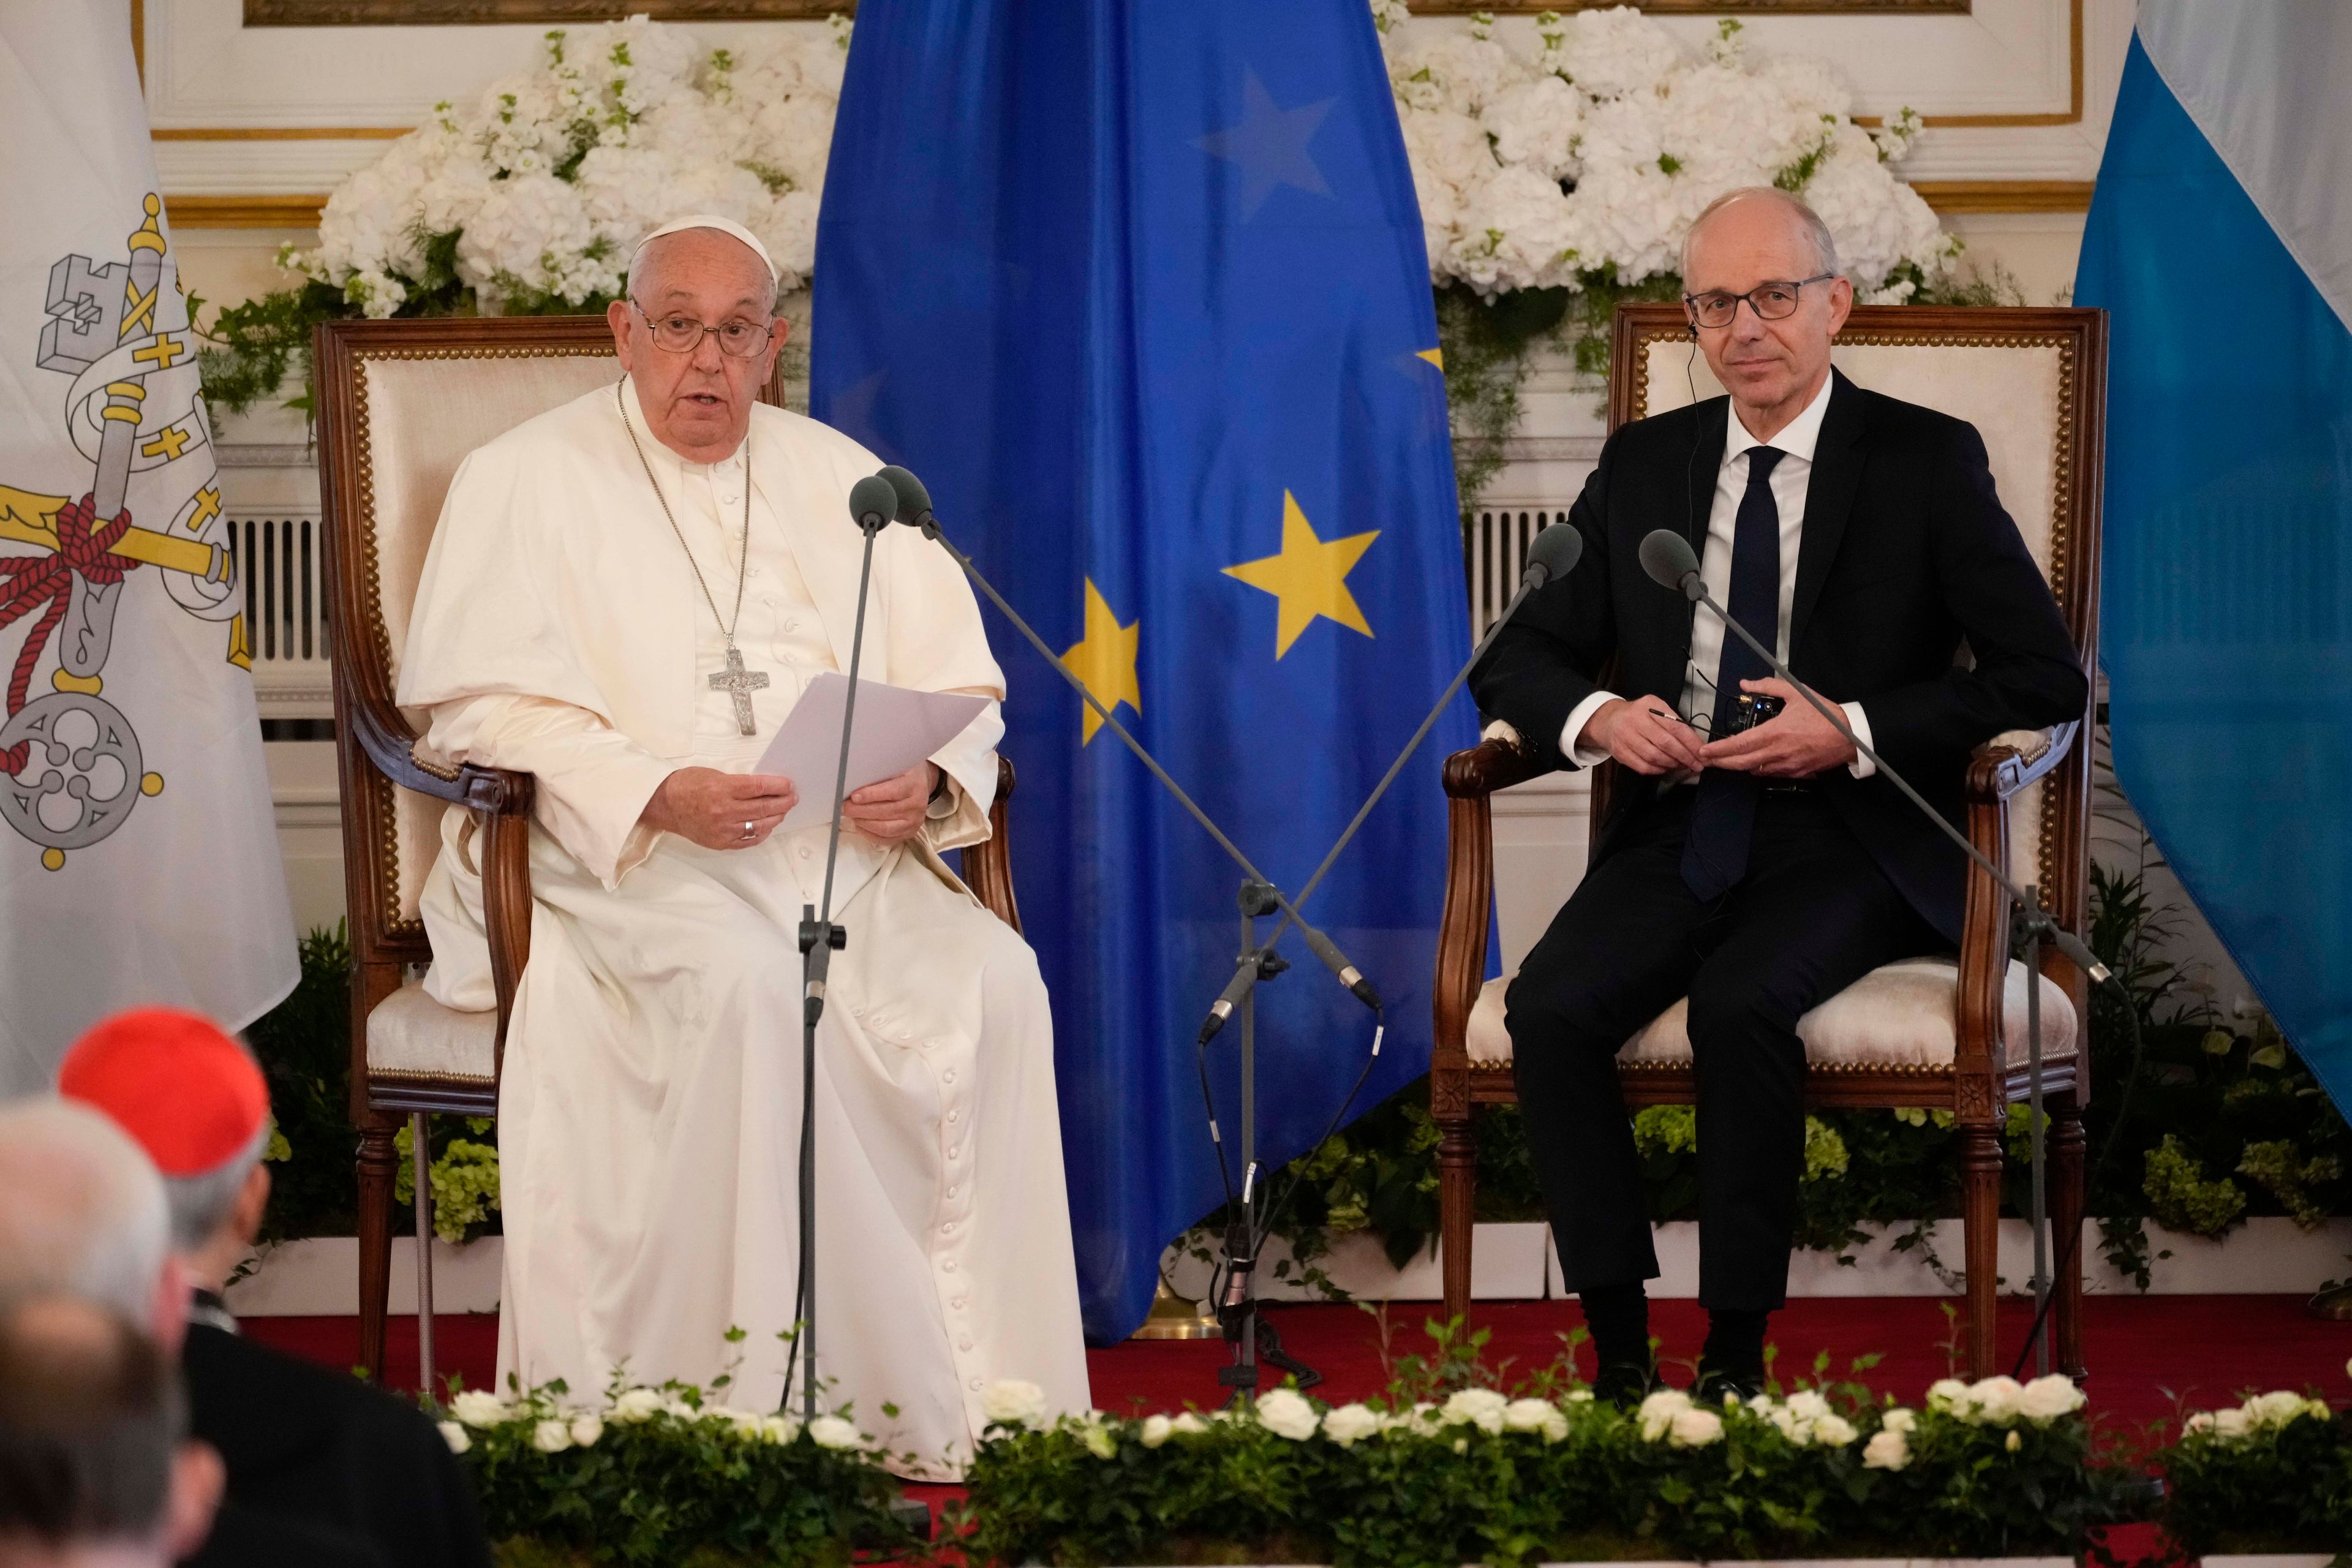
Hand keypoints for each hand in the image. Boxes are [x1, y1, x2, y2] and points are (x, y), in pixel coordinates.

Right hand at [641, 767, 798, 849]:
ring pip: (759, 825)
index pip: (758, 787)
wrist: (664, 805)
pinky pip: (748, 840)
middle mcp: (724, 811)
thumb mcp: (713, 774)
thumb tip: (764, 787)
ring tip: (783, 811)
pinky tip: (768, 827)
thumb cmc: (687, 785)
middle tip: (792, 797)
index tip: (788, 784)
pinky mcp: (721, 843)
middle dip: (782, 801)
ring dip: (775, 817)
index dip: (778, 785)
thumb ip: (738, 782)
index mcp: (722, 789)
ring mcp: (723, 829)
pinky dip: (761, 833)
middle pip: (763, 807)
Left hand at [842, 761, 939, 843]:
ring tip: (851, 815)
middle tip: (845, 807)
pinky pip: (886, 839)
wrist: (919, 783)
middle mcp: (917, 804)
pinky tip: (859, 825)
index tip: (854, 796)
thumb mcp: (894, 765)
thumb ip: (878, 772)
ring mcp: (914, 821)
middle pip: (886, 812)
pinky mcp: (909, 833)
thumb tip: (853, 780)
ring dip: (863, 823)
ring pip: (885, 828)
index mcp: (914, 784)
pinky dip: (869, 834)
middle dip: (861, 811)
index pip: (892, 792)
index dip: (872, 795)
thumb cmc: (901, 772)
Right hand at [1584, 695, 1703, 775]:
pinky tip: (1666, 768)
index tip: (1703, 753)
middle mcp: (1635, 720)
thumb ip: (1674, 723)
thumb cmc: (1640, 715)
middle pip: (1665, 743)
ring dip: (1672, 764)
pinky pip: (1643, 767)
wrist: (1609, 720)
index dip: (1691, 742)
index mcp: (1649, 705)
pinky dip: (1658, 770)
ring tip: (1682, 765)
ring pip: (1654, 757)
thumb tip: (1696, 745)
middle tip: (1697, 765)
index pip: (1675, 726)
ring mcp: (1625, 737)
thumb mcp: (1657, 709)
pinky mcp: (1620, 753)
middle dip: (1685, 756)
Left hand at [1696, 678, 1857, 777]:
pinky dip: (1758, 769)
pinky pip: (1771, 774)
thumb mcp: (1797, 692)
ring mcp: (1787, 766)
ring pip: (1754, 771)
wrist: (1851, 735)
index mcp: (1775, 733)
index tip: (1705, 751)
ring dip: (1738, 767)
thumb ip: (1768, 686)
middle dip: (1720, 763)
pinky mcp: (1796, 773)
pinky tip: (1753, 763)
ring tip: (1726, 761)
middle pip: (1741, 763)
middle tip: (1706, 760)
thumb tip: (1747, 682)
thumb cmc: (1825, 714)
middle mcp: (1778, 753)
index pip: (1739, 745)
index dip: (1719, 750)